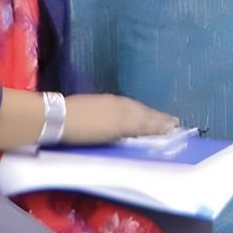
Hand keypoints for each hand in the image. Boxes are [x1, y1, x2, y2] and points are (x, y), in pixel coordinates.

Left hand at [47, 92, 177, 145]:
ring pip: (132, 109)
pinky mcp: (94, 107)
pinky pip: (121, 109)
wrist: (55, 118)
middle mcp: (119, 104)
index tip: (177, 126)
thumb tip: (168, 124)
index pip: (149, 118)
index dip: (162, 123)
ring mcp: (105, 104)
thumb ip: (143, 125)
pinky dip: (131, 114)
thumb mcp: (118, 128)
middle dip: (158, 117)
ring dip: (145, 115)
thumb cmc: (87, 127)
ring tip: (155, 119)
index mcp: (126, 110)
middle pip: (142, 112)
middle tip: (172, 122)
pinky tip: (128, 117)